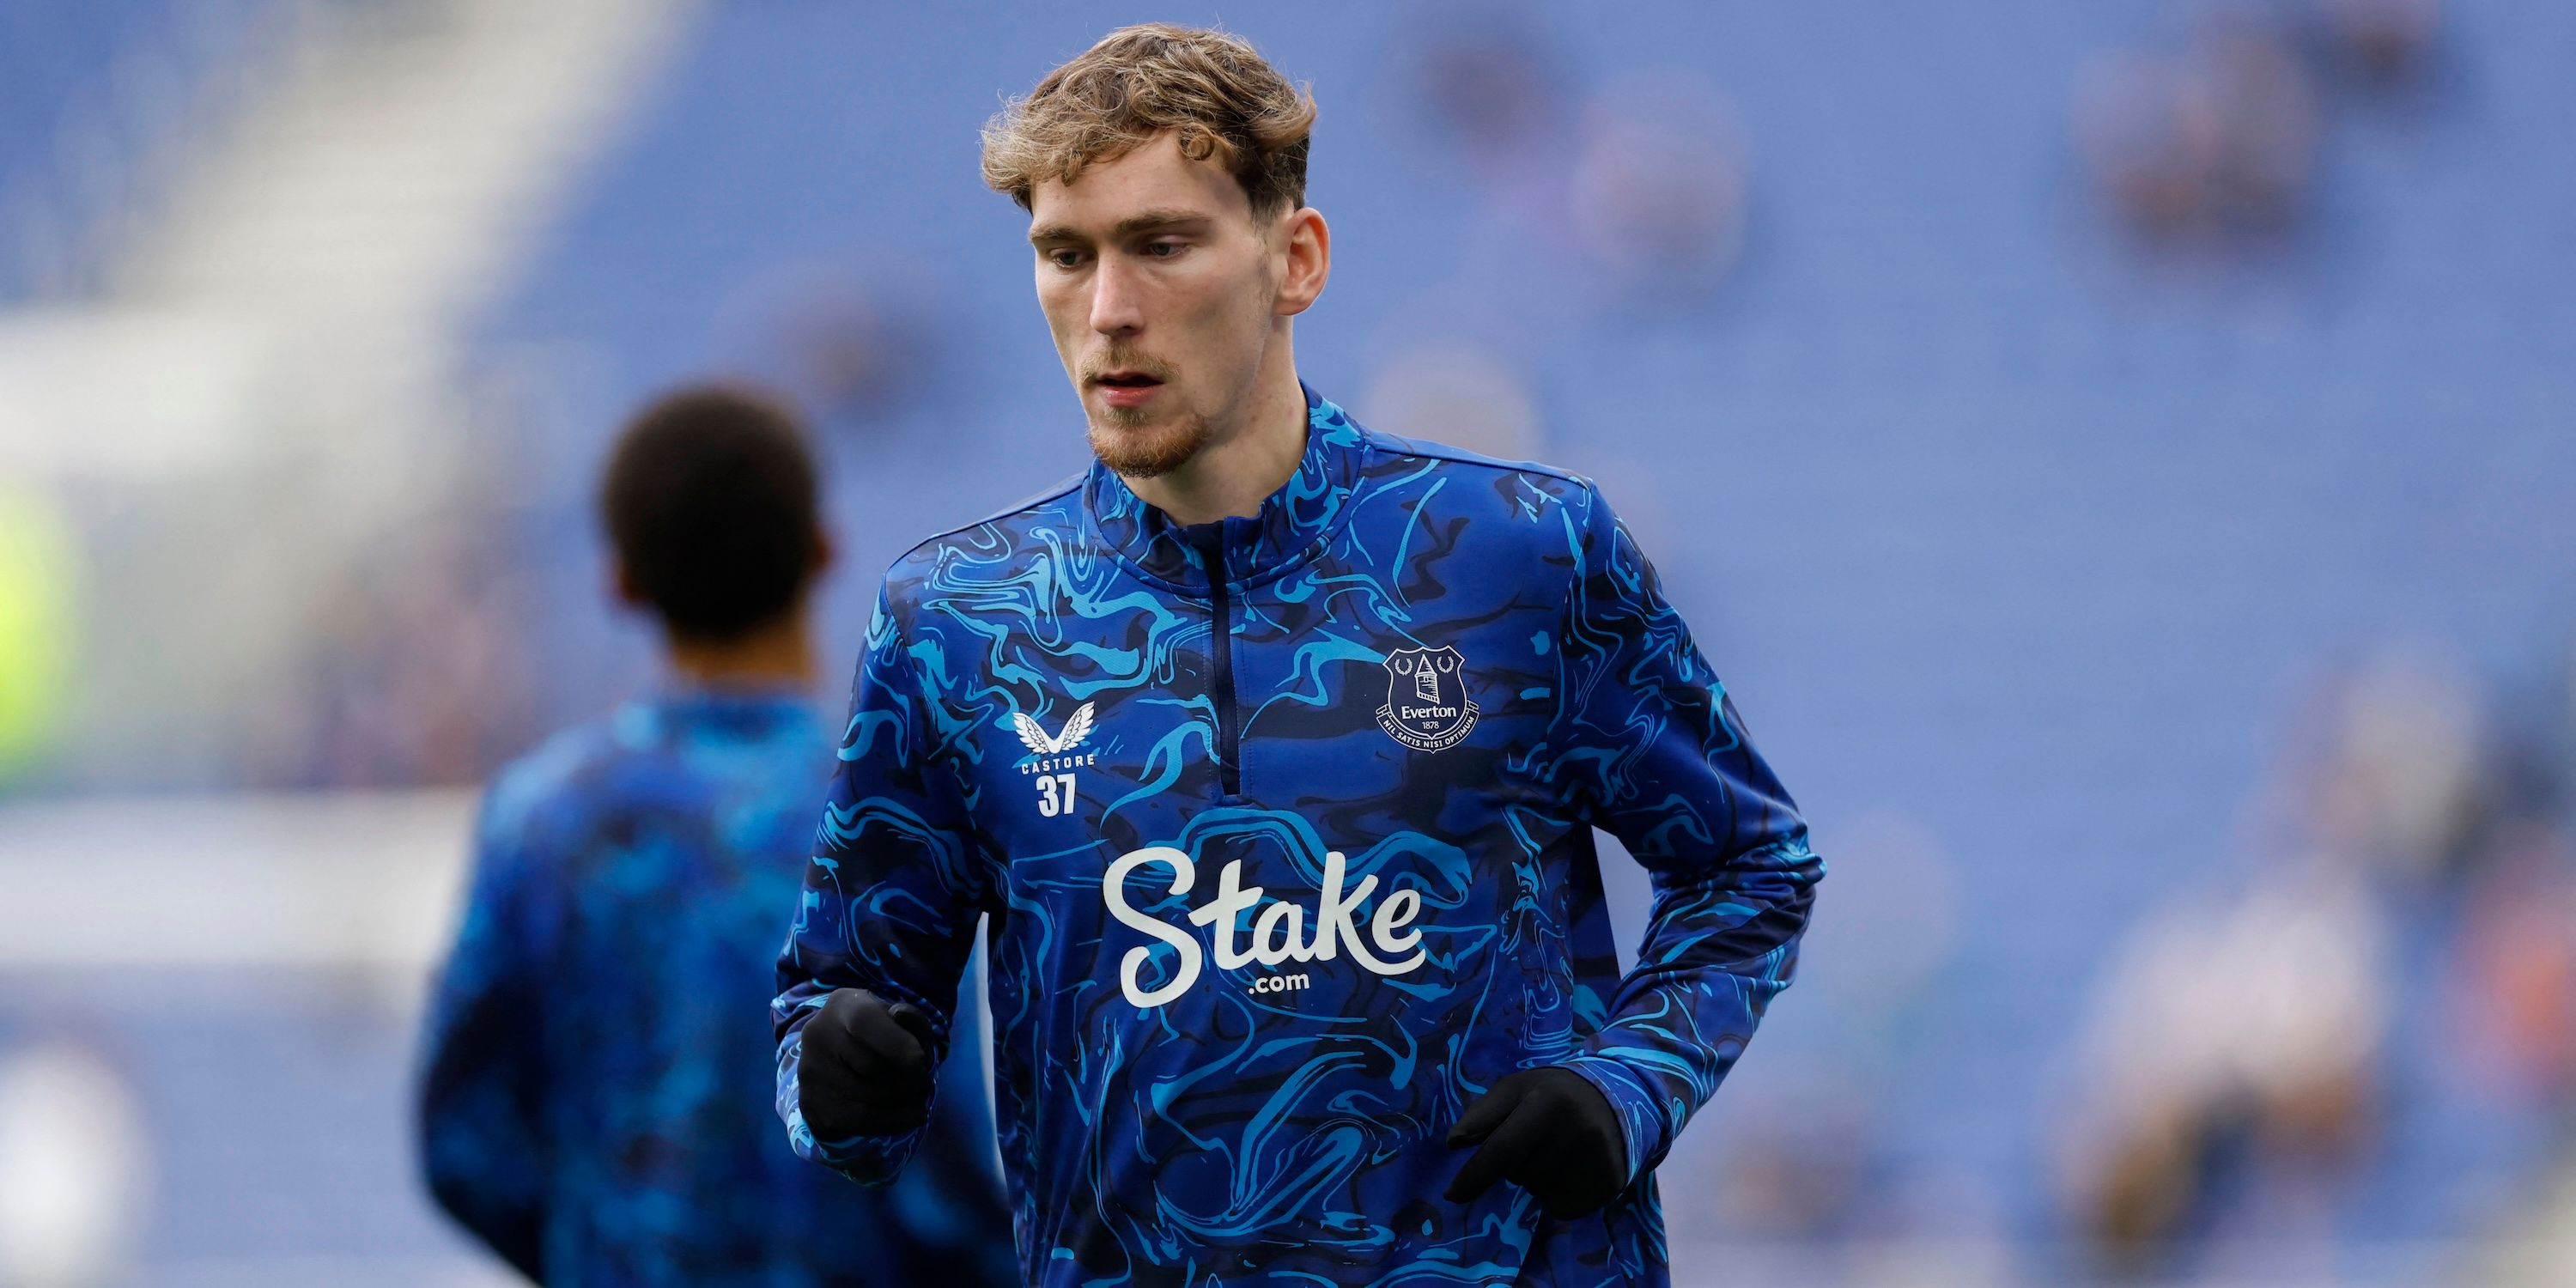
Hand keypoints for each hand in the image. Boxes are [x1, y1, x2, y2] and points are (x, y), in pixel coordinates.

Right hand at [798, 988, 935, 1141]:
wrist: (844, 1057)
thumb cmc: (884, 1034)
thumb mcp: (903, 1020)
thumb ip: (913, 1019)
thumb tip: (901, 1016)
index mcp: (844, 1004)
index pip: (865, 1023)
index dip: (896, 1044)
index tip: (921, 1063)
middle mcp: (818, 1034)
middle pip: (869, 1066)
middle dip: (907, 1079)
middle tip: (925, 1083)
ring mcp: (810, 1071)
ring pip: (865, 1098)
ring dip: (901, 1103)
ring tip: (918, 1098)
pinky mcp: (810, 1102)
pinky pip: (855, 1121)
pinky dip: (890, 1122)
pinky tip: (911, 1117)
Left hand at [1444, 1066, 1629, 1217]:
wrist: (1617, 1100)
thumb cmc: (1554, 1093)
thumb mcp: (1517, 1088)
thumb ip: (1482, 1113)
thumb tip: (1453, 1142)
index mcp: (1549, 1102)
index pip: (1502, 1150)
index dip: (1474, 1176)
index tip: (1451, 1195)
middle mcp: (1577, 1133)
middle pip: (1517, 1173)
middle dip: (1514, 1162)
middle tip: (1537, 1138)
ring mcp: (1596, 1163)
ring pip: (1537, 1190)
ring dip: (1535, 1177)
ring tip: (1557, 1149)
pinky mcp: (1608, 1186)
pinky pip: (1559, 1206)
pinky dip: (1555, 1194)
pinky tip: (1570, 1169)